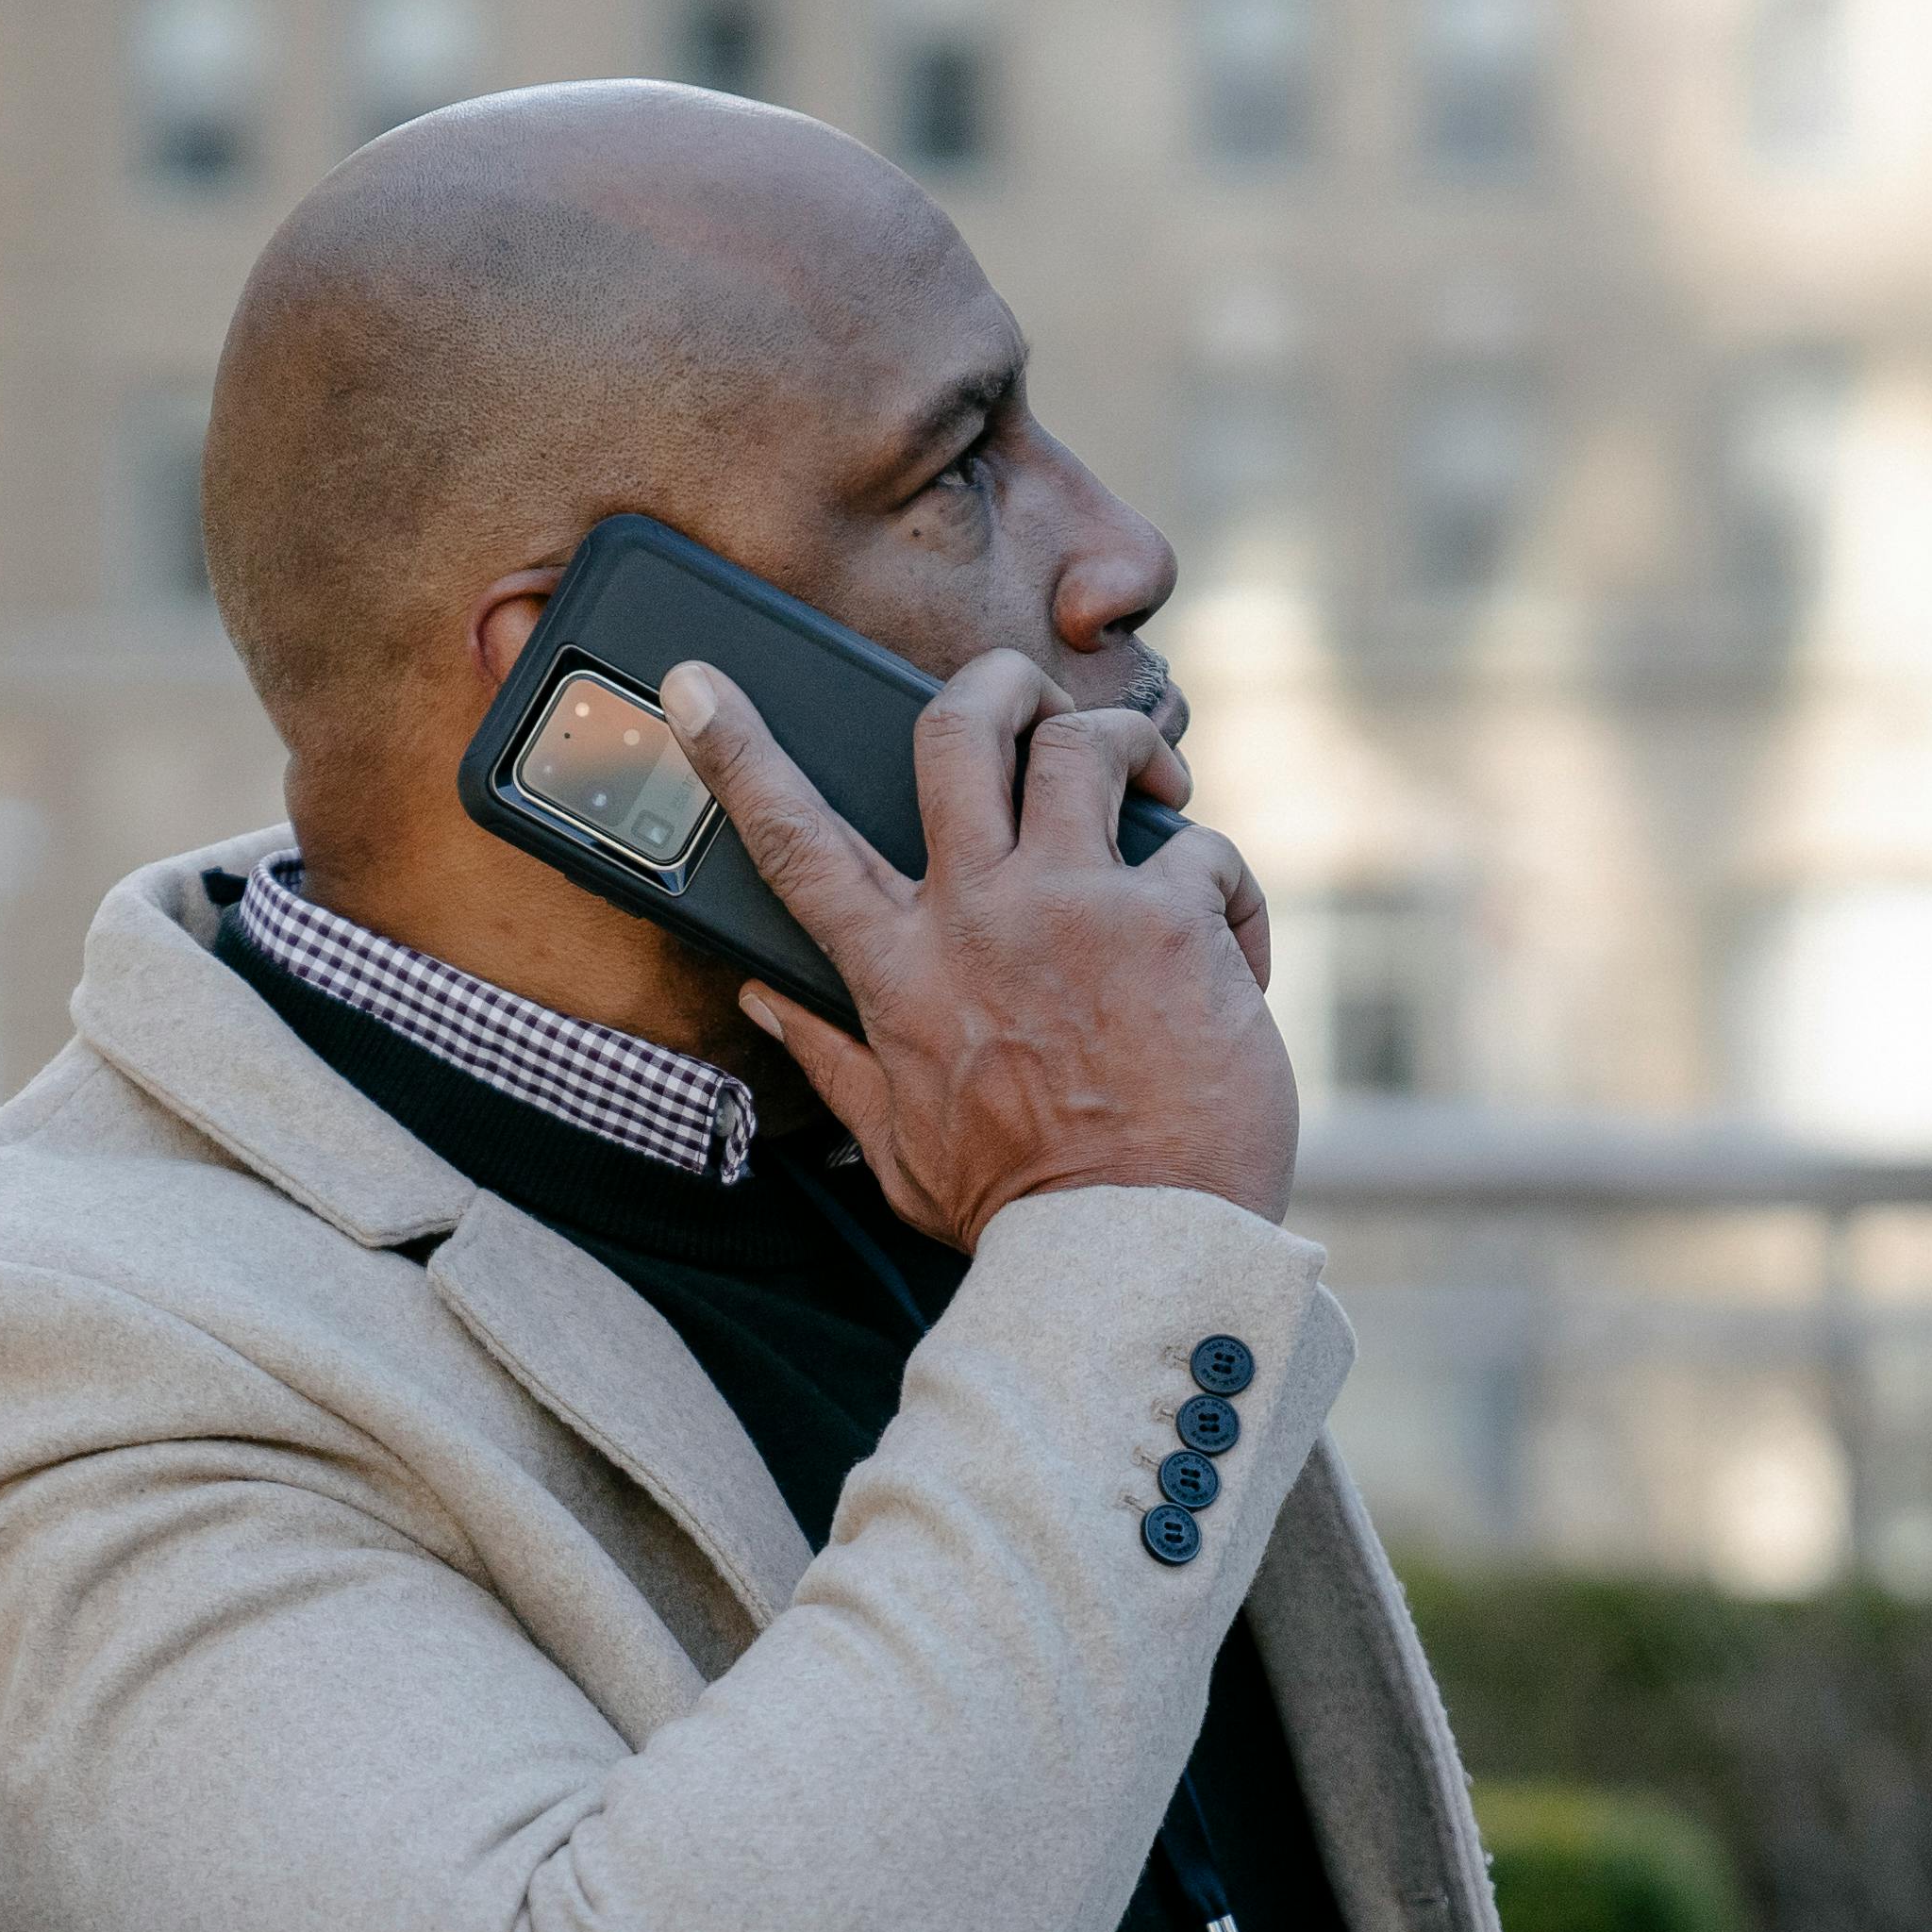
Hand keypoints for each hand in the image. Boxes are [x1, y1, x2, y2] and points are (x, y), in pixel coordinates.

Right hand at [663, 649, 1294, 1243]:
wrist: (1134, 1250)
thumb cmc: (1021, 1208)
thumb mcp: (899, 1147)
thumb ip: (833, 1060)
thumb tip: (765, 1000)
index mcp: (895, 970)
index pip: (794, 839)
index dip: (737, 749)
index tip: (697, 682)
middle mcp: (976, 915)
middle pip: (959, 728)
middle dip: (998, 681)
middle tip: (1031, 694)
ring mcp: (1074, 907)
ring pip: (1085, 747)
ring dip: (1126, 744)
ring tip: (1154, 781)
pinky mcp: (1168, 921)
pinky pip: (1201, 850)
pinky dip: (1223, 888)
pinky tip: (1234, 955)